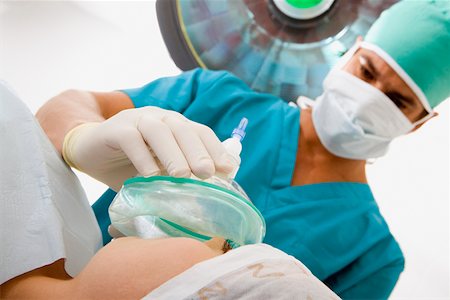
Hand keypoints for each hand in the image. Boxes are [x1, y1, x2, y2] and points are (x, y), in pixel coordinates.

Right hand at [62, 106, 234, 190]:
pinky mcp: (115, 129)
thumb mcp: (159, 169)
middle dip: (198, 151)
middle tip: (207, 173)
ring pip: (159, 131)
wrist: (89, 150)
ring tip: (182, 176)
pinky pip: (131, 140)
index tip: (228, 170)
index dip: (215, 149)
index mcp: (175, 125)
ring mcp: (136, 120)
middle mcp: (159, 118)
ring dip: (173, 153)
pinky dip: (142, 157)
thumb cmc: (130, 163)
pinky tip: (150, 176)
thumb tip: (206, 197)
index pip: (200, 132)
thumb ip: (179, 176)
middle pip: (183, 129)